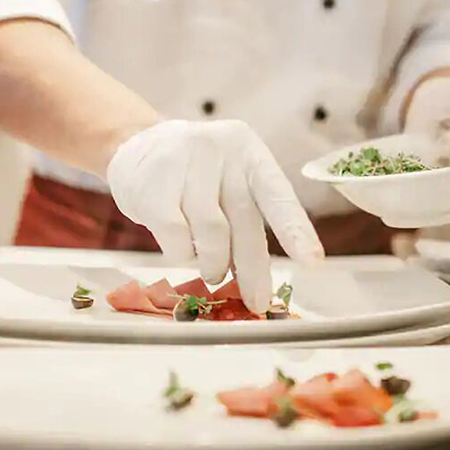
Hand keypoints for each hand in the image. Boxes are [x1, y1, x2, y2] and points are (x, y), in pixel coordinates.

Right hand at [107, 119, 323, 312]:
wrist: (136, 147)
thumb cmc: (195, 175)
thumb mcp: (227, 181)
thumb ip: (244, 218)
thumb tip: (258, 280)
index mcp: (248, 152)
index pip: (277, 194)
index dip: (296, 230)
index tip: (312, 262)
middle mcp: (219, 153)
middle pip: (244, 224)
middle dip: (254, 271)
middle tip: (257, 302)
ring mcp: (183, 167)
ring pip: (212, 238)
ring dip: (213, 264)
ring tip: (211, 269)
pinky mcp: (153, 189)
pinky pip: (178, 243)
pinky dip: (182, 257)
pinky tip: (181, 249)